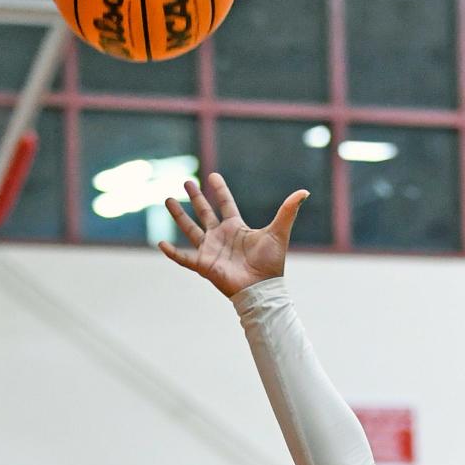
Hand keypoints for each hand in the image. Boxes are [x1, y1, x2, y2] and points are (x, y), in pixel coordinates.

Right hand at [161, 173, 308, 296]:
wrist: (263, 288)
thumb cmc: (271, 264)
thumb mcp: (279, 232)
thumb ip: (288, 211)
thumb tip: (304, 191)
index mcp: (236, 228)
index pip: (226, 204)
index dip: (220, 190)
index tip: (212, 176)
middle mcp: (221, 237)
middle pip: (205, 213)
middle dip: (196, 198)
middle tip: (186, 181)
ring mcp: (211, 250)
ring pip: (190, 229)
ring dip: (179, 215)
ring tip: (167, 200)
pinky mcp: (204, 264)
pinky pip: (183, 258)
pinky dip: (172, 252)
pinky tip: (159, 243)